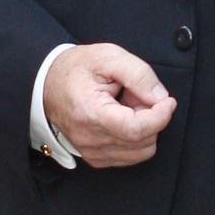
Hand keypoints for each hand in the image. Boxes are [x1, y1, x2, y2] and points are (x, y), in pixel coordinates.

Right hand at [44, 44, 176, 167]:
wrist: (47, 83)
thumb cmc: (75, 69)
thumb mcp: (108, 57)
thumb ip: (138, 74)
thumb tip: (161, 97)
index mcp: (91, 113)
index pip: (136, 129)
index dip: (160, 116)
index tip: (167, 100)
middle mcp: (90, 139)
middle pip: (142, 142)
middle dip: (152, 118)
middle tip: (139, 95)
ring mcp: (91, 152)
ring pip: (140, 152)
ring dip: (144, 129)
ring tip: (128, 106)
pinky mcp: (95, 158)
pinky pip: (130, 156)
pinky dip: (135, 139)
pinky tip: (123, 118)